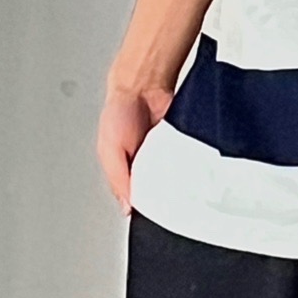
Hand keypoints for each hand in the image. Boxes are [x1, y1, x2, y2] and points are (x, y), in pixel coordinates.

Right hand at [97, 77, 172, 216]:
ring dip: (176, 183)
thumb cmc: (120, 111)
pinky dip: (187, 168)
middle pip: (157, 192)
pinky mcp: (179, 150)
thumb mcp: (110, 150)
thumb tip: (126, 206)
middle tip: (163, 195)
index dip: (143, 208)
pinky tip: (186, 167)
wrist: (144, 85)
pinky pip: (186, 166)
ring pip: (173, 182)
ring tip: (173, 178)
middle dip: (162, 197)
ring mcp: (163, 159)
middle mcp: (144, 167)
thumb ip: (117, 179)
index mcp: (123, 171)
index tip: (150, 212)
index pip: (135, 198)